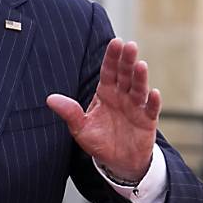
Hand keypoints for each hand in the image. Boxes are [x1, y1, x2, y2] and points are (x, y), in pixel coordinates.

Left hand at [46, 38, 158, 180]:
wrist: (117, 161)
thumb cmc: (99, 141)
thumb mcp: (80, 127)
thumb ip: (69, 112)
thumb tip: (50, 99)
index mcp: (105, 93)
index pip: (108, 71)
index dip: (111, 57)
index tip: (114, 42)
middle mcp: (122, 96)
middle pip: (125, 75)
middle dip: (127, 60)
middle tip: (129, 45)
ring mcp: (136, 107)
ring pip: (139, 88)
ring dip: (140, 77)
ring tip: (140, 65)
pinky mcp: (147, 121)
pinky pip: (151, 109)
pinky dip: (153, 101)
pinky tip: (153, 93)